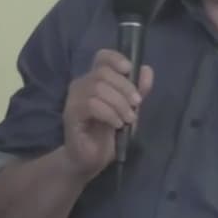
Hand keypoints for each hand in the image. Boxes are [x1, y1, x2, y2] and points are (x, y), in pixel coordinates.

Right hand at [62, 49, 153, 178]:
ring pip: (98, 89)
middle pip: (103, 73)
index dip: (115, 58)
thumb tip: (147, 70)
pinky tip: (117, 124)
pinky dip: (109, 113)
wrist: (90, 160)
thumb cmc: (107, 134)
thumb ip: (137, 92)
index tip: (129, 69)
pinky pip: (91, 105)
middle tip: (137, 105)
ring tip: (128, 119)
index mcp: (95, 80)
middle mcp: (81, 85)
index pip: (101, 57)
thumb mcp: (128, 111)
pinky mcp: (71, 114)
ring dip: (119, 103)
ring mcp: (74, 99)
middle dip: (125, 87)